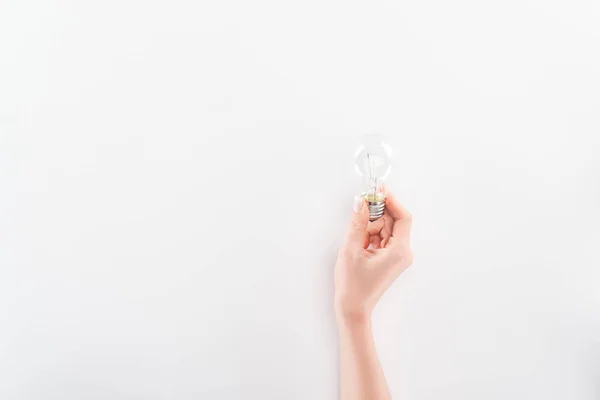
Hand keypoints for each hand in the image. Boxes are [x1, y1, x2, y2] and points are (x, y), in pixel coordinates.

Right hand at [334, 191, 412, 320]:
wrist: (353, 308)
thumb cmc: (353, 284)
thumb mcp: (351, 249)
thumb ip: (357, 222)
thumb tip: (361, 201)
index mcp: (400, 250)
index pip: (403, 217)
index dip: (391, 201)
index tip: (378, 190)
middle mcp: (404, 253)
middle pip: (393, 221)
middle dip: (375, 217)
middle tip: (358, 218)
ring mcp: (398, 257)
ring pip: (386, 229)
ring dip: (370, 229)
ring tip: (357, 244)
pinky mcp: (391, 259)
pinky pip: (382, 239)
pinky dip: (370, 237)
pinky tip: (360, 247)